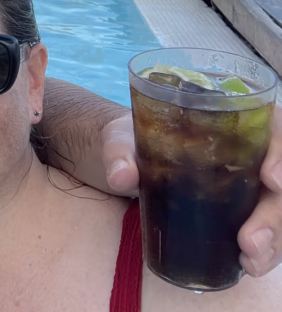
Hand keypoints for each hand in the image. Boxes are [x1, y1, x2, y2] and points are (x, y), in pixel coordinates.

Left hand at [102, 104, 281, 275]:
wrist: (123, 162)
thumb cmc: (129, 140)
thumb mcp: (120, 138)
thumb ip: (119, 152)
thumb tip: (122, 176)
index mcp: (227, 121)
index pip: (272, 129)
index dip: (281, 153)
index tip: (272, 179)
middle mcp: (246, 152)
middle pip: (279, 179)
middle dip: (275, 213)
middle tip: (251, 239)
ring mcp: (245, 184)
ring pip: (278, 209)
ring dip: (273, 238)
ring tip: (250, 259)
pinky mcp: (238, 211)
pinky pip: (265, 231)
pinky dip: (263, 250)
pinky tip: (248, 264)